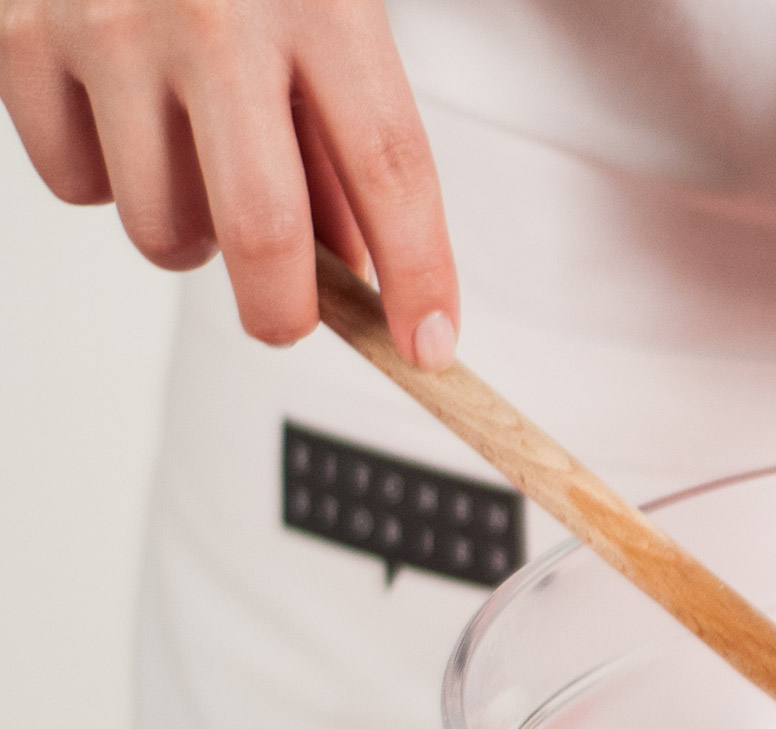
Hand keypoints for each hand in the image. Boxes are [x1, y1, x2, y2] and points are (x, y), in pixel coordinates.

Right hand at [0, 0, 458, 365]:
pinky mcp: (19, 37)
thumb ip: (343, 130)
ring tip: (196, 164)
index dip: (419, 273)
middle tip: (289, 320)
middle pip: (264, 230)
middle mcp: (213, 16)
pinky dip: (107, 180)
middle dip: (285, 312)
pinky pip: (76, 185)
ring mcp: (107, 27)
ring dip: (192, 233)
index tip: (430, 344)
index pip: (391, 166)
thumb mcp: (325, 6)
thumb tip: (356, 269)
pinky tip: (122, 117)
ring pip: (162, 226)